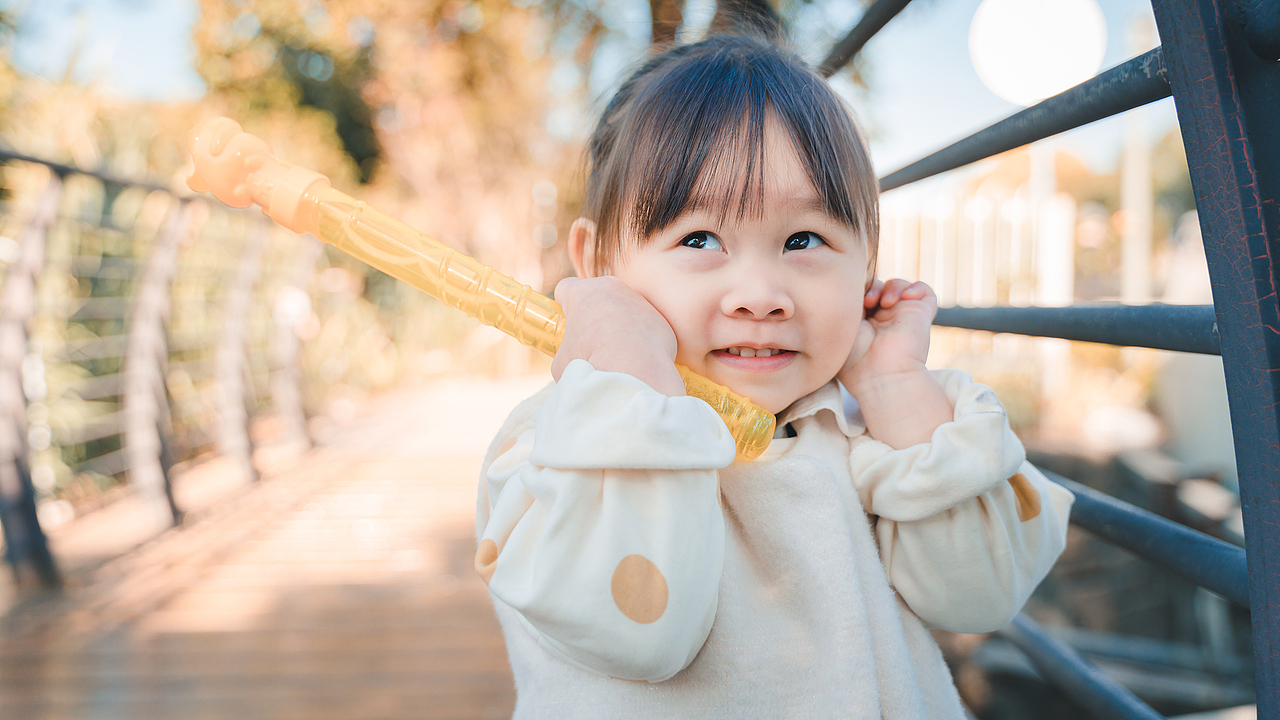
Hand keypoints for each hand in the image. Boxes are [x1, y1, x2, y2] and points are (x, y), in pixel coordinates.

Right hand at [552, 276, 684, 395]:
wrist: (635, 375)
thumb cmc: (592, 366)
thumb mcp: (561, 364)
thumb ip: (565, 352)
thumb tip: (572, 361)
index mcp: (581, 294)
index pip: (566, 288)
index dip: (564, 305)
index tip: (568, 322)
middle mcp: (611, 288)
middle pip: (597, 295)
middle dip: (593, 313)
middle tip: (591, 342)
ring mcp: (637, 300)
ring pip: (622, 308)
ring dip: (618, 324)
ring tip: (617, 355)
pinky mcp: (658, 317)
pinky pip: (644, 323)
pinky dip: (639, 336)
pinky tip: (637, 358)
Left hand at [840, 278, 937, 393]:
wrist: (880, 374)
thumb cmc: (853, 356)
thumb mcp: (839, 326)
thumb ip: (844, 304)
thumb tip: (850, 286)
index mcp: (861, 325)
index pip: (860, 295)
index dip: (856, 289)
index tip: (849, 298)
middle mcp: (881, 320)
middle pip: (878, 287)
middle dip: (871, 286)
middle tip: (867, 301)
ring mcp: (901, 317)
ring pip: (898, 285)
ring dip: (890, 286)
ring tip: (884, 302)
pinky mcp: (921, 314)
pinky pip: (924, 290)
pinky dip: (915, 287)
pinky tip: (905, 297)